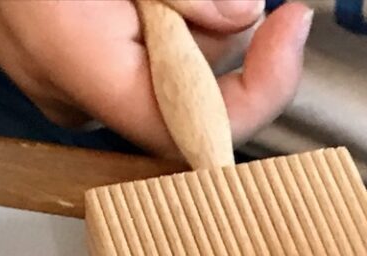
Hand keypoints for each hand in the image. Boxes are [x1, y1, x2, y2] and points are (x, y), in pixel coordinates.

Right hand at [0, 0, 310, 155]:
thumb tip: (245, 15)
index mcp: (83, 65)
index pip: (197, 128)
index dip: (259, 91)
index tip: (291, 29)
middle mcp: (83, 96)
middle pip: (194, 90)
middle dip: (216, 27)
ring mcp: (76, 87)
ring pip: (173, 69)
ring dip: (186, 15)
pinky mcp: (75, 72)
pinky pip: (142, 57)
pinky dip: (160, 20)